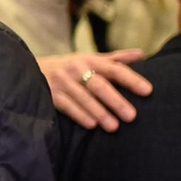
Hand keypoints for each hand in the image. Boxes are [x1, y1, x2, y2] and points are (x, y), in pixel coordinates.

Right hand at [37, 50, 151, 132]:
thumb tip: (142, 54)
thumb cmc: (70, 67)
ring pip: (83, 97)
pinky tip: (92, 125)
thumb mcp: (90, 59)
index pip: (115, 69)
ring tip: (114, 126)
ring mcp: (62, 82)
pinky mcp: (50, 94)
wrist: (32, 69)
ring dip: (99, 112)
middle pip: (99, 85)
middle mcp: (76, 69)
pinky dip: (79, 115)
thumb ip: (115, 59)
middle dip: (115, 101)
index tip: (148, 91)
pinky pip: (67, 106)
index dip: (132, 79)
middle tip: (132, 116)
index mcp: (90, 60)